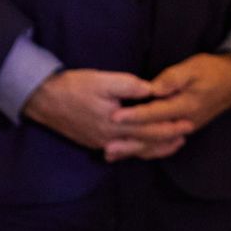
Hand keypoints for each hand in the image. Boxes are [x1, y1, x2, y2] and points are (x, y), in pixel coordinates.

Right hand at [23, 68, 192, 159]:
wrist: (42, 100)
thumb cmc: (73, 87)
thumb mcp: (102, 80)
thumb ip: (129, 86)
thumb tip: (152, 90)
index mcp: (114, 124)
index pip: (149, 129)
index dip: (170, 126)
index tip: (188, 122)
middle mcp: (109, 139)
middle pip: (144, 143)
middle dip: (166, 140)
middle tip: (186, 135)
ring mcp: (100, 142)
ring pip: (133, 150)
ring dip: (153, 148)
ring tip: (171, 144)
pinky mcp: (93, 141)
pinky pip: (121, 150)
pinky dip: (136, 149)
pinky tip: (141, 146)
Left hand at [106, 53, 230, 159]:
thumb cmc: (213, 70)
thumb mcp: (194, 67)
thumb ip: (172, 78)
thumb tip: (152, 89)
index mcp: (186, 105)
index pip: (154, 113)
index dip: (133, 115)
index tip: (113, 117)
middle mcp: (185, 122)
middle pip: (153, 135)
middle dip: (128, 140)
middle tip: (106, 146)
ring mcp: (186, 128)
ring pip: (156, 143)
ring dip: (134, 149)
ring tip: (111, 154)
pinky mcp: (184, 129)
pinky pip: (162, 143)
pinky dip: (146, 149)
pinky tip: (130, 151)